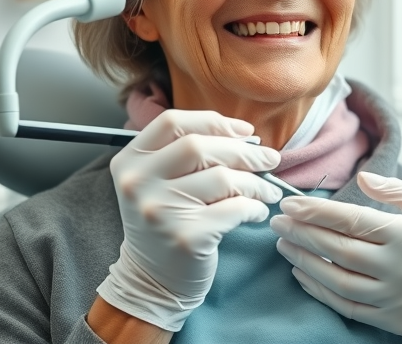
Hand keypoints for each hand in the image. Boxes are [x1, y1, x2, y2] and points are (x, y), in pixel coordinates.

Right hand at [96, 110, 282, 330]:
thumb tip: (246, 136)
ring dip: (256, 182)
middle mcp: (138, 182)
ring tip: (269, 190)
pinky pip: (235, 209)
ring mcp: (160, 210)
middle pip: (200, 146)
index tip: (245, 131)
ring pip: (223, 177)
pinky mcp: (186, 237)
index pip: (173, 122)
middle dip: (244, 151)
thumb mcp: (158, 181)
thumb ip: (187, 153)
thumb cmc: (166, 222)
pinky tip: (258, 211)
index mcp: (130, 161)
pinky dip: (255, 207)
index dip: (214, 121)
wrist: (152, 281)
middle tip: (270, 160)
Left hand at [269, 172, 401, 337]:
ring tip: (285, 247)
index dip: (316, 212)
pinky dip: (322, 292)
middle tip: (278, 223)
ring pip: (338, 282)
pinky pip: (349, 308)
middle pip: (339, 250)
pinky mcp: (398, 322)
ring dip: (306, 263)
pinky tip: (305, 275)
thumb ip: (396, 190)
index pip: (353, 220)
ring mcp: (399, 299)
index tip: (290, 205)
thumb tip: (360, 177)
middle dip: (303, 234)